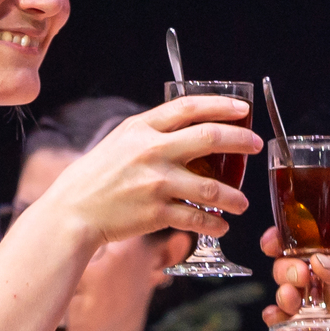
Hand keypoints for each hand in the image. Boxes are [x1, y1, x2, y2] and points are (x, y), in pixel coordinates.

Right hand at [20, 96, 261, 245]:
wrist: (73, 212)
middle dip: (241, 141)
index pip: (190, 107)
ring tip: (242, 202)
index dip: (221, 105)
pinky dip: (213, 224)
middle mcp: (151, 151)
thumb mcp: (121, 140)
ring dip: (233, 196)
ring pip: (210, 187)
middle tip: (256, 146)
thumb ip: (153, 132)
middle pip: (209, 138)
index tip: (243, 110)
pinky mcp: (156, 212)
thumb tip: (193, 128)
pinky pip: (195, 218)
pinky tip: (221, 225)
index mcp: (142, 128)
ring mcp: (155, 182)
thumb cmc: (97, 175)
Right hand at [261, 223, 329, 330]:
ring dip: (284, 298)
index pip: (310, 240)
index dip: (287, 240)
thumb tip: (315, 264)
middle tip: (296, 277)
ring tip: (287, 300)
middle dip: (287, 271)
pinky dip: (290, 328)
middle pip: (298, 269)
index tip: (273, 243)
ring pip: (298, 301)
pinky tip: (278, 322)